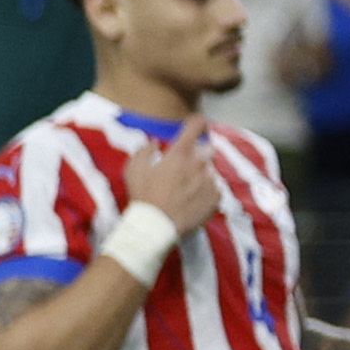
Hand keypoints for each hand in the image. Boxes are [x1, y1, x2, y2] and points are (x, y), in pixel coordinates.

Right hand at [134, 117, 219, 234]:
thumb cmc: (143, 197)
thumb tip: (153, 142)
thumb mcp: (133, 171)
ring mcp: (210, 181)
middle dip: (198, 155)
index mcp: (180, 154)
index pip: (197, 125)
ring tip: (186, 191)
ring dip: (200, 176)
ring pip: (210, 171)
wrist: (156, 228)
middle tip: (184, 169)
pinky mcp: (216, 198)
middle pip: (207, 149)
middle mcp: (199, 163)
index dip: (197, 122)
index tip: (194, 124)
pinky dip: (206, 193)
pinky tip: (192, 202)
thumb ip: (144, 152)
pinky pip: (214, 190)